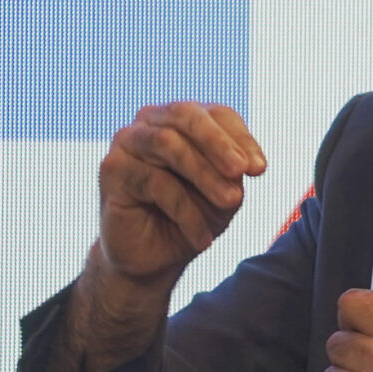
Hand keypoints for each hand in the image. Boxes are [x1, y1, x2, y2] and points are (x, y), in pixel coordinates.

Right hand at [96, 102, 266, 285]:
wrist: (156, 257)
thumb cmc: (193, 217)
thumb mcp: (224, 193)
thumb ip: (233, 171)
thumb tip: (244, 163)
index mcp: (183, 121)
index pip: (216, 113)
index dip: (240, 137)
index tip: (260, 170)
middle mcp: (151, 122)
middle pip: (186, 115)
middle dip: (219, 143)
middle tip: (241, 172)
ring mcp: (127, 142)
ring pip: (168, 144)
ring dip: (204, 175)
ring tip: (230, 203)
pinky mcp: (112, 169)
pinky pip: (154, 181)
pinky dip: (186, 212)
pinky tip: (203, 239)